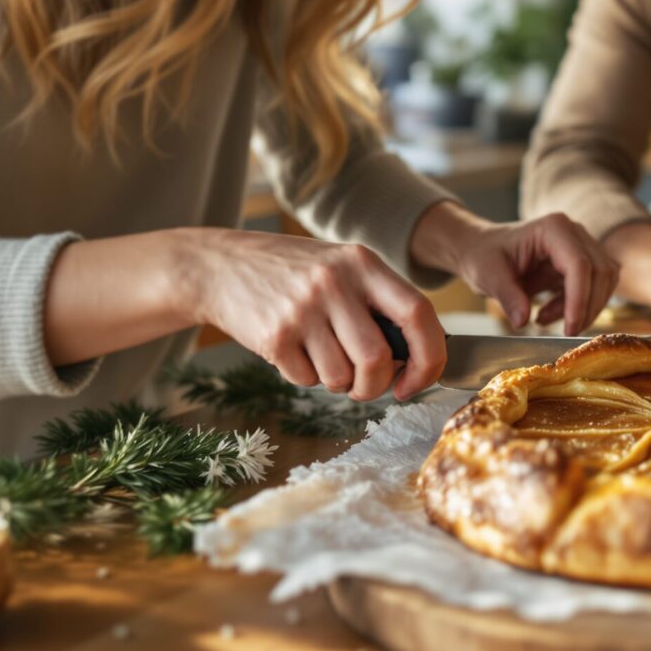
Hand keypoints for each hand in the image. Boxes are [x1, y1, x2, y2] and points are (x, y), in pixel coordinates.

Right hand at [183, 229, 443, 402]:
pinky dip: (305, 378)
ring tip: (321, 358)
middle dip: (374, 386)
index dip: (428, 358)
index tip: (416, 382)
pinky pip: (306, 380)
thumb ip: (379, 304)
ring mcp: (302, 308)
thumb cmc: (294, 274)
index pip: (419, 314)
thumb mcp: (342, 267)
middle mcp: (336, 282)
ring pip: (341, 377)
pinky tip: (293, 351)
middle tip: (363, 386)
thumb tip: (413, 361)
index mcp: (364, 263)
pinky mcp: (273, 335)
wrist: (221, 266)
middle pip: (377, 359)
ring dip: (337, 384)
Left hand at [413, 205, 617, 334]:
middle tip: (565, 333)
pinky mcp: (582, 262)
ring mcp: (581, 245)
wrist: (482, 249)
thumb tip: (523, 320)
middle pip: (600, 272)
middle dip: (587, 307)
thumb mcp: (488, 276)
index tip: (570, 328)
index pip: (580, 264)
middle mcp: (574, 232)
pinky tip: (548, 313)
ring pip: (604, 280)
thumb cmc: (484, 256)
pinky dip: (578, 306)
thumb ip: (507, 296)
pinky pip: (595, 287)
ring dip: (584, 308)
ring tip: (545, 319)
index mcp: (553, 228)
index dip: (579, 299)